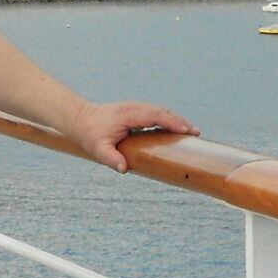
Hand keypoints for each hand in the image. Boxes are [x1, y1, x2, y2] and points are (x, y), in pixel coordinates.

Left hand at [65, 101, 198, 173]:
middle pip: (162, 111)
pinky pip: (157, 114)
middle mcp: (135, 108)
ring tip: (192, 132)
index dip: (171, 121)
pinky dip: (169, 119)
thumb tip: (124, 169)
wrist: (81, 119)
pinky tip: (178, 130)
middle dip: (180, 121)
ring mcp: (137, 108)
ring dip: (177, 120)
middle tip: (196, 133)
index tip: (185, 130)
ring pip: (161, 111)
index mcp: (128, 115)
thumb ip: (110, 159)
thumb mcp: (98, 149)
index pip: (154, 115)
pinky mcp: (137, 112)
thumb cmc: (90, 135)